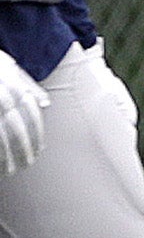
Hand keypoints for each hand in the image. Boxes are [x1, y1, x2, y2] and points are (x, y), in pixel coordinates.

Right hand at [0, 48, 48, 174]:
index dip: (36, 134)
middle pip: (19, 128)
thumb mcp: (9, 68)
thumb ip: (27, 86)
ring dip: (9, 155)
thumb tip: (46, 104)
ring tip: (13, 169)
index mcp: (14, 87)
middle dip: (25, 148)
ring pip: (3, 135)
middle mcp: (4, 96)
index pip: (31, 115)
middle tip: (29, 163)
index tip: (39, 149)